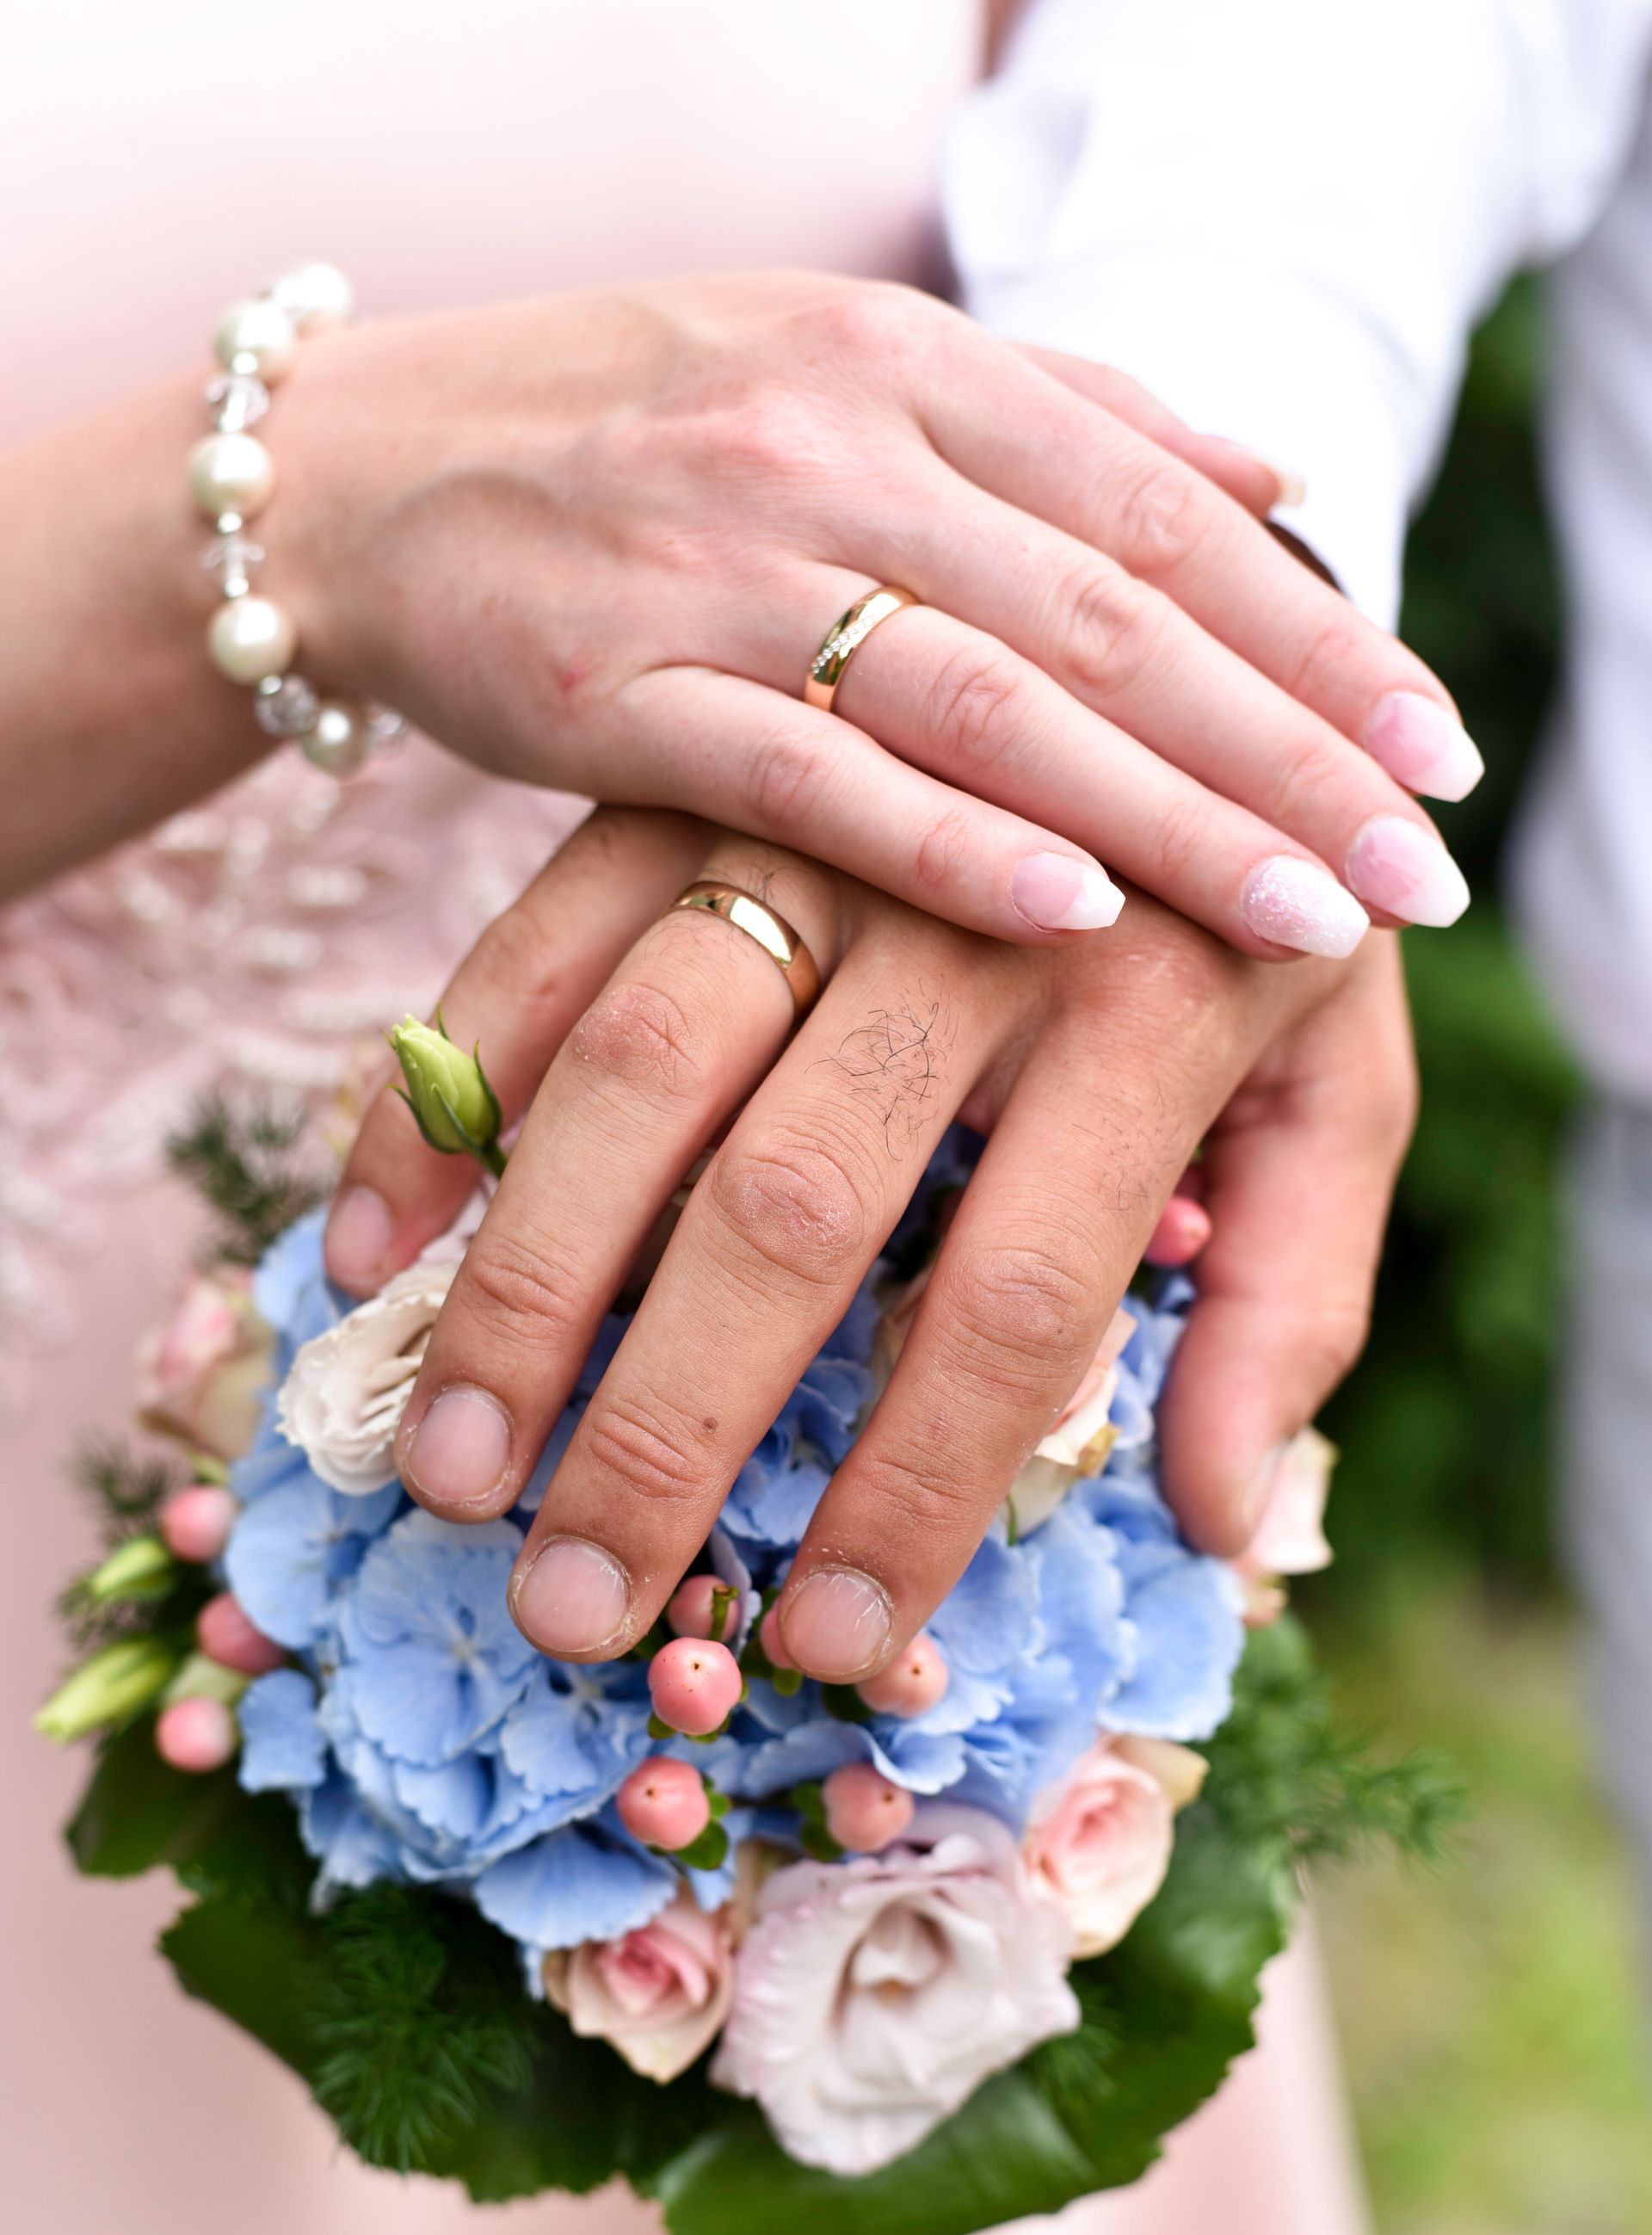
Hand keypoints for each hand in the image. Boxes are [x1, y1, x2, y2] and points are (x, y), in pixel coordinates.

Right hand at [262, 274, 1473, 953]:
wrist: (362, 474)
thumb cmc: (636, 437)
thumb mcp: (853, 374)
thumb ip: (1066, 422)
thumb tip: (1275, 470)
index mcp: (912, 362)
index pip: (1164, 506)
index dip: (1313, 634)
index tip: (1430, 749)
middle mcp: (834, 443)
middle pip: (1108, 611)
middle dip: (1281, 750)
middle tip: (1413, 870)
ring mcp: (719, 568)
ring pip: (985, 699)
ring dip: (1159, 817)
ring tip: (1301, 917)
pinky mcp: (616, 694)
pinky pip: (808, 778)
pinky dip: (947, 846)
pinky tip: (1075, 915)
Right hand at [326, 808, 1414, 1677]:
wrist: (1181, 624)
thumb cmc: (1257, 914)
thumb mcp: (1341, 1089)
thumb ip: (1290, 1297)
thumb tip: (1210, 1519)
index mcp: (1161, 1007)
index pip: (1018, 1300)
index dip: (916, 1488)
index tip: (832, 1642)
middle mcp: (975, 911)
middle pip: (794, 1200)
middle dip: (670, 1422)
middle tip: (570, 1604)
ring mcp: (819, 827)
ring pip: (641, 1065)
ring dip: (529, 1279)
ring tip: (451, 1465)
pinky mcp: (694, 776)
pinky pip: (537, 941)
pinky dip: (444, 1096)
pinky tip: (376, 1249)